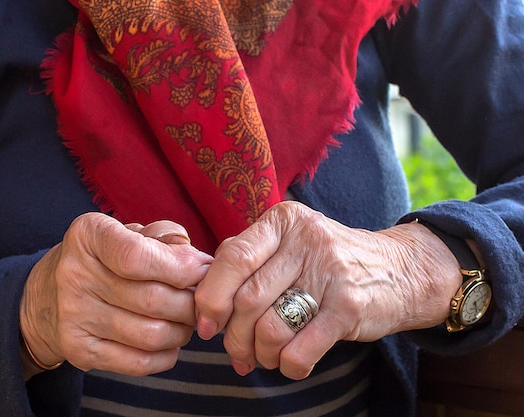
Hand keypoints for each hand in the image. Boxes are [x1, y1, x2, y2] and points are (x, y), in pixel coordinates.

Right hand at [20, 213, 212, 377]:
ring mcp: (73, 316)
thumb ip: (165, 238)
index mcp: (88, 235)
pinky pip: (139, 362)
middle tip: (202, 300)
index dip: (180, 267)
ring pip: (151, 334)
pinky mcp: (78, 350)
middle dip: (191, 303)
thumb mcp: (129, 232)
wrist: (49, 294)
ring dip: (183, 330)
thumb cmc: (107, 258)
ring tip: (187, 319)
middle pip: (151, 299)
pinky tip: (171, 341)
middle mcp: (74, 274)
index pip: (137, 256)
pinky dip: (167, 355)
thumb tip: (198, 264)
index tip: (202, 270)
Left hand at [195, 201, 460, 379]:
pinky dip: (287, 365)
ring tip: (263, 358)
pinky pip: (300, 349)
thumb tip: (205, 299)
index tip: (205, 324)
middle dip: (233, 337)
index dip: (210, 296)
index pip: (232, 257)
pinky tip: (289, 363)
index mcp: (282, 221)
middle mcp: (305, 240)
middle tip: (237, 353)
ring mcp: (330, 272)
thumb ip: (250, 257)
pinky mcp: (349, 307)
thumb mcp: (291, 241)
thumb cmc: (329, 260)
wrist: (401, 269)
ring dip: (260, 354)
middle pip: (247, 299)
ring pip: (270, 327)